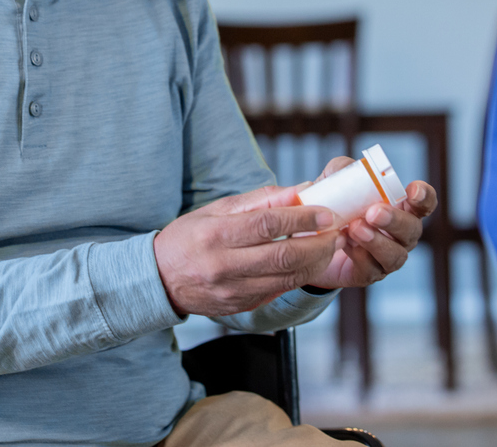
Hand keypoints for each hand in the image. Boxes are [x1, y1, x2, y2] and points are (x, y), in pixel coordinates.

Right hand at [153, 185, 342, 316]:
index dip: (301, 218)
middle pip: (283, 255)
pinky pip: (279, 291)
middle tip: (336, 231)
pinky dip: (300, 276)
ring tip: (329, 245)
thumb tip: (299, 190)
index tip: (326, 212)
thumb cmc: (190, 236)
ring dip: (316, 262)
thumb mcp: (217, 210)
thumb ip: (259, 200)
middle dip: (318, 243)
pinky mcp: (241, 307)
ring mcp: (233, 291)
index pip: (266, 224)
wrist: (160, 279)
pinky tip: (309, 263)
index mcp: (216, 234)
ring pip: (288, 278)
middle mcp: (224, 265)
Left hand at [303, 156, 437, 290]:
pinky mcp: (370, 274)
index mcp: (400, 209)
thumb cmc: (333, 207)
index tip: (413, 191)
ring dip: (376, 241)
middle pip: (412, 230)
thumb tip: (345, 168)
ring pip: (395, 254)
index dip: (424, 197)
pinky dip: (359, 257)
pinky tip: (345, 244)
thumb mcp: (334, 184)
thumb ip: (341, 171)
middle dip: (395, 220)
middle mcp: (400, 235)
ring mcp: (388, 256)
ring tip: (355, 228)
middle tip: (373, 212)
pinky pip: (372, 269)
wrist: (312, 242)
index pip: (423, 203)